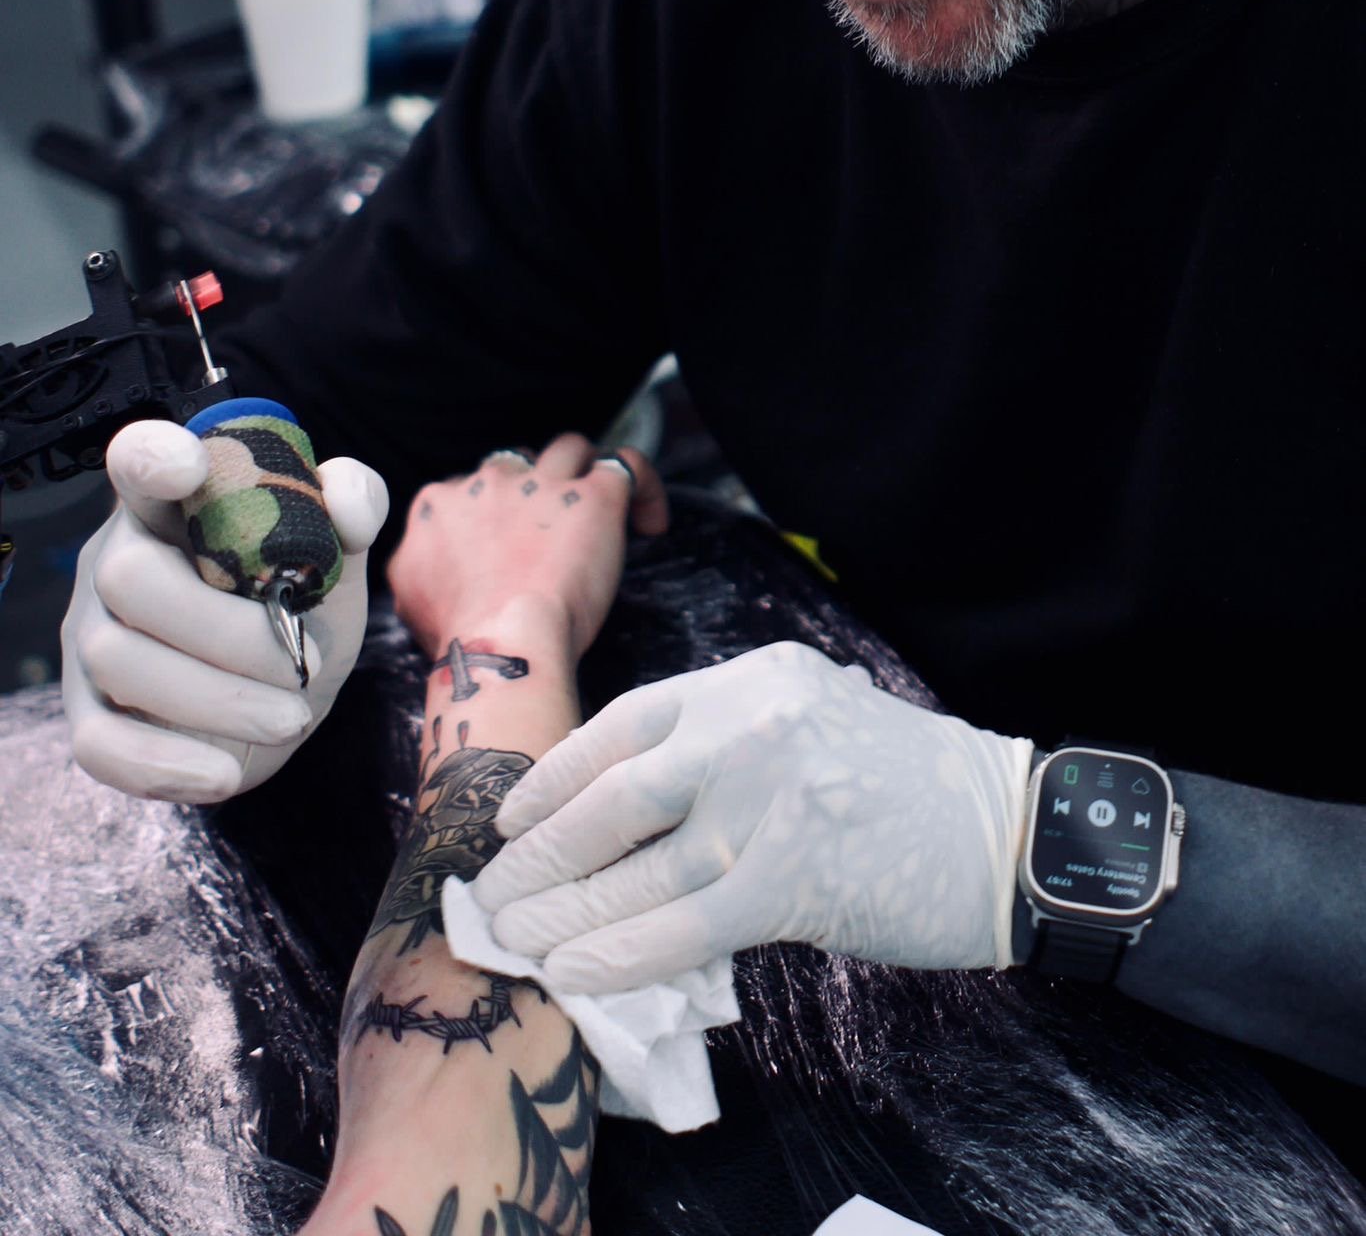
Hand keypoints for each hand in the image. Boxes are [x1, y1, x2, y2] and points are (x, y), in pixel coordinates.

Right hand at [62, 418, 387, 802]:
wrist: (286, 695)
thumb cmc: (299, 604)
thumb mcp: (338, 553)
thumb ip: (355, 505)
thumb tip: (346, 501)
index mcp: (174, 506)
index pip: (138, 459)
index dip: (150, 455)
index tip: (188, 465)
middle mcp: (117, 560)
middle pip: (132, 577)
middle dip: (229, 630)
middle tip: (306, 664)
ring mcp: (94, 637)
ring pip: (119, 660)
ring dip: (216, 700)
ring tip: (291, 718)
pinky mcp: (90, 713)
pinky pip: (98, 744)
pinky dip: (163, 764)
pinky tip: (223, 775)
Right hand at [387, 433, 668, 663]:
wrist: (500, 645)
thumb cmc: (461, 637)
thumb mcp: (411, 598)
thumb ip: (418, 567)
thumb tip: (430, 570)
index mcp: (439, 504)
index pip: (469, 488)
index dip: (492, 514)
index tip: (508, 545)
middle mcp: (488, 482)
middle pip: (515, 463)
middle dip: (532, 489)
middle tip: (549, 532)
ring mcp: (542, 485)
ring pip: (569, 449)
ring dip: (583, 472)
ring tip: (598, 506)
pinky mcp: (594, 498)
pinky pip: (627, 466)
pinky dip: (644, 487)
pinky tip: (649, 521)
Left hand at [472, 641, 1032, 991]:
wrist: (1014, 833)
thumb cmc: (914, 785)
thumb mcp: (820, 715)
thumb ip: (737, 738)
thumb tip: (642, 797)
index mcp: (753, 678)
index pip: (626, 721)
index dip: (557, 773)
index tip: (511, 815)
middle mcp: (751, 726)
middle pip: (613, 793)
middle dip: (541, 848)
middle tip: (492, 888)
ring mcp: (768, 801)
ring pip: (636, 866)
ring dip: (563, 909)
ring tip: (513, 936)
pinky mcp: (791, 881)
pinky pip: (681, 927)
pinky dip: (617, 954)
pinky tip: (573, 971)